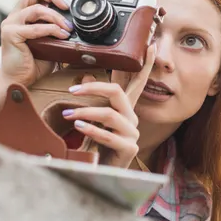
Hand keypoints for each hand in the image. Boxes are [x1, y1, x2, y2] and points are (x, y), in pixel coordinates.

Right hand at [0, 0, 72, 86]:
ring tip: (68, 26)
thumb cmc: (35, 62)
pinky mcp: (10, 34)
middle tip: (67, 5)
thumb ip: (59, 30)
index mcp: (25, 13)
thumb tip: (78, 25)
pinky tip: (62, 35)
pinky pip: (34, 28)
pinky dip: (51, 30)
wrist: (20, 81)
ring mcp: (11, 23)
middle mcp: (16, 15)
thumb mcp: (52, 43)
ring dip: (56, 16)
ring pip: (36, 8)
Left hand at [61, 43, 156, 167]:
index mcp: (125, 109)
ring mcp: (132, 133)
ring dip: (86, 113)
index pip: (137, 82)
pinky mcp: (128, 148)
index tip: (152, 45)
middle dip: (95, 88)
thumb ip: (91, 99)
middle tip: (72, 90)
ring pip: (111, 114)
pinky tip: (79, 127)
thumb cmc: (96, 146)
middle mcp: (131, 118)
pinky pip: (109, 135)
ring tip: (69, 116)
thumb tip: (85, 77)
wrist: (101, 174)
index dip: (145, 64)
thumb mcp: (91, 120)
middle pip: (119, 93)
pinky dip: (92, 130)